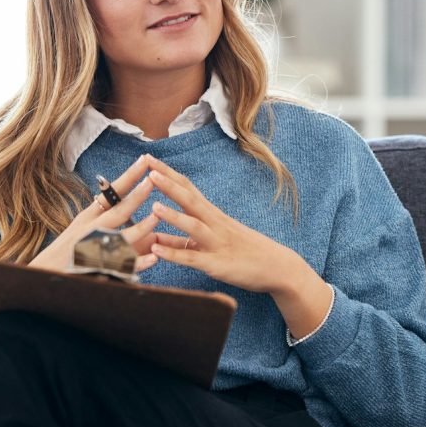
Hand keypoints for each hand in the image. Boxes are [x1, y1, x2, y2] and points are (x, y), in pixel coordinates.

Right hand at [29, 155, 158, 272]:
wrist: (44, 274)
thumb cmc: (67, 250)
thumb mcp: (82, 226)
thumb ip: (101, 213)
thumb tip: (119, 196)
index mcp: (89, 216)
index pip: (112, 193)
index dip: (129, 176)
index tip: (145, 160)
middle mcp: (91, 229)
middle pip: (116, 210)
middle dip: (136, 195)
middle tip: (152, 180)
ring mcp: (94, 249)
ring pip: (121, 237)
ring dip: (140, 227)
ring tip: (157, 217)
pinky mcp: (99, 269)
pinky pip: (122, 266)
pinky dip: (138, 263)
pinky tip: (154, 259)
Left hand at [144, 156, 333, 339]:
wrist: (278, 267)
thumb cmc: (246, 253)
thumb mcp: (214, 241)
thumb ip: (182, 241)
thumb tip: (155, 238)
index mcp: (214, 216)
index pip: (189, 189)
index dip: (168, 174)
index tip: (149, 159)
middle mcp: (215, 225)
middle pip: (190, 199)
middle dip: (168, 183)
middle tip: (147, 166)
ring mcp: (217, 244)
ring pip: (193, 226)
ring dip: (173, 216)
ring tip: (152, 205)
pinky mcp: (217, 265)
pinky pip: (193, 258)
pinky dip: (174, 254)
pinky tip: (157, 251)